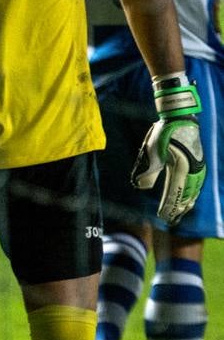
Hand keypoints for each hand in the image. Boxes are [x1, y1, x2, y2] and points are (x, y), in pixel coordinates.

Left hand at [131, 72, 205, 224]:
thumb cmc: (165, 134)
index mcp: (181, 169)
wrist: (181, 119)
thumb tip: (141, 188)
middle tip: (171, 220)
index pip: (175, 194)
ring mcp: (197, 166)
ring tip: (182, 212)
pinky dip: (194, 192)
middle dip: (178, 208)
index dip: (169, 207)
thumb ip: (148, 171)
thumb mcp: (152, 152)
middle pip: (186, 195)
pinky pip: (197, 182)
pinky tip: (191, 196)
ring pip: (194, 189)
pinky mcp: (198, 162)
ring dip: (187, 202)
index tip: (162, 217)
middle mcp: (192, 170)